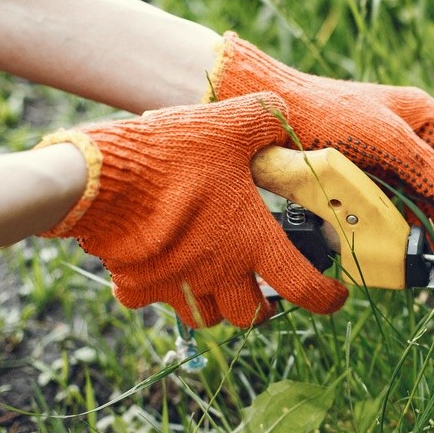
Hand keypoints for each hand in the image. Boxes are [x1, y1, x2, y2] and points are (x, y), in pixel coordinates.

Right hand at [37, 93, 346, 327]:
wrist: (99, 177)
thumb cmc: (172, 154)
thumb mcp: (230, 124)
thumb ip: (264, 120)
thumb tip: (280, 114)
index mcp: (252, 242)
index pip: (305, 288)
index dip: (326, 299)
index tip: (334, 297)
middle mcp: (218, 273)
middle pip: (251, 316)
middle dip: (263, 307)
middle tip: (265, 287)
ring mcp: (176, 284)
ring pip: (205, 318)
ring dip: (216, 304)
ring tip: (216, 278)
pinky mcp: (136, 284)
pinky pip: (150, 301)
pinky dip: (158, 291)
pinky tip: (159, 265)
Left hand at [209, 33, 433, 234]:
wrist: (268, 115)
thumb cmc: (328, 113)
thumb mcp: (384, 137)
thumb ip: (428, 169)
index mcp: (424, 118)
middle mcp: (412, 140)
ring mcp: (390, 163)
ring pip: (432, 199)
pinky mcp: (367, 183)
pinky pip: (403, 208)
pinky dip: (417, 226)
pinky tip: (426, 242)